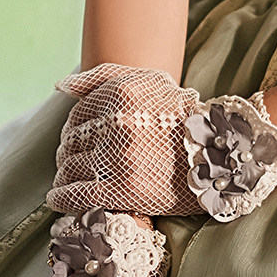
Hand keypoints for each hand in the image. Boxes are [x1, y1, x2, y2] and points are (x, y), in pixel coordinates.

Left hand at [52, 65, 276, 223]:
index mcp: (120, 94)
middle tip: (73, 162)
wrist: (218, 156)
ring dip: (65, 175)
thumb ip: (102, 77)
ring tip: (69, 179)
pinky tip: (58, 199)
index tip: (77, 141)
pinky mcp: (121, 190)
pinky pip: (75, 194)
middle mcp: (116, 124)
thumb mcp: (150, 81)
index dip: (73, 130)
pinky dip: (61, 197)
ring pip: (70, 168)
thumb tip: (60, 86)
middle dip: (68, 153)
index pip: (76, 115)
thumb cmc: (183, 117)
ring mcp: (118, 158)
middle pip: (70, 142)